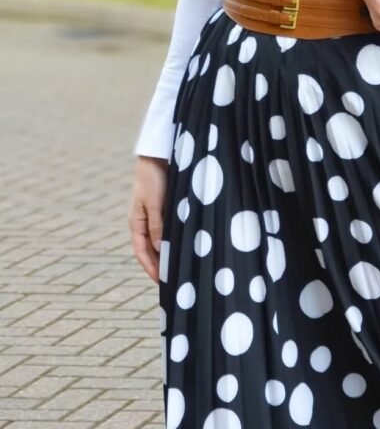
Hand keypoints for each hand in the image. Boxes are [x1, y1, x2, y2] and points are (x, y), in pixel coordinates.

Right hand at [128, 156, 167, 282]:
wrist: (157, 156)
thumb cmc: (153, 179)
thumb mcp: (155, 203)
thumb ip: (157, 226)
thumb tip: (159, 249)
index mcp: (136, 223)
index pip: (141, 252)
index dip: (150, 268)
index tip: (160, 282)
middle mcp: (143, 222)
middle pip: (150, 250)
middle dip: (158, 265)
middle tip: (172, 281)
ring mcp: (153, 216)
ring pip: (159, 241)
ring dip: (166, 254)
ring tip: (179, 268)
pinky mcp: (164, 209)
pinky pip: (167, 230)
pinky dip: (172, 241)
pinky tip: (182, 246)